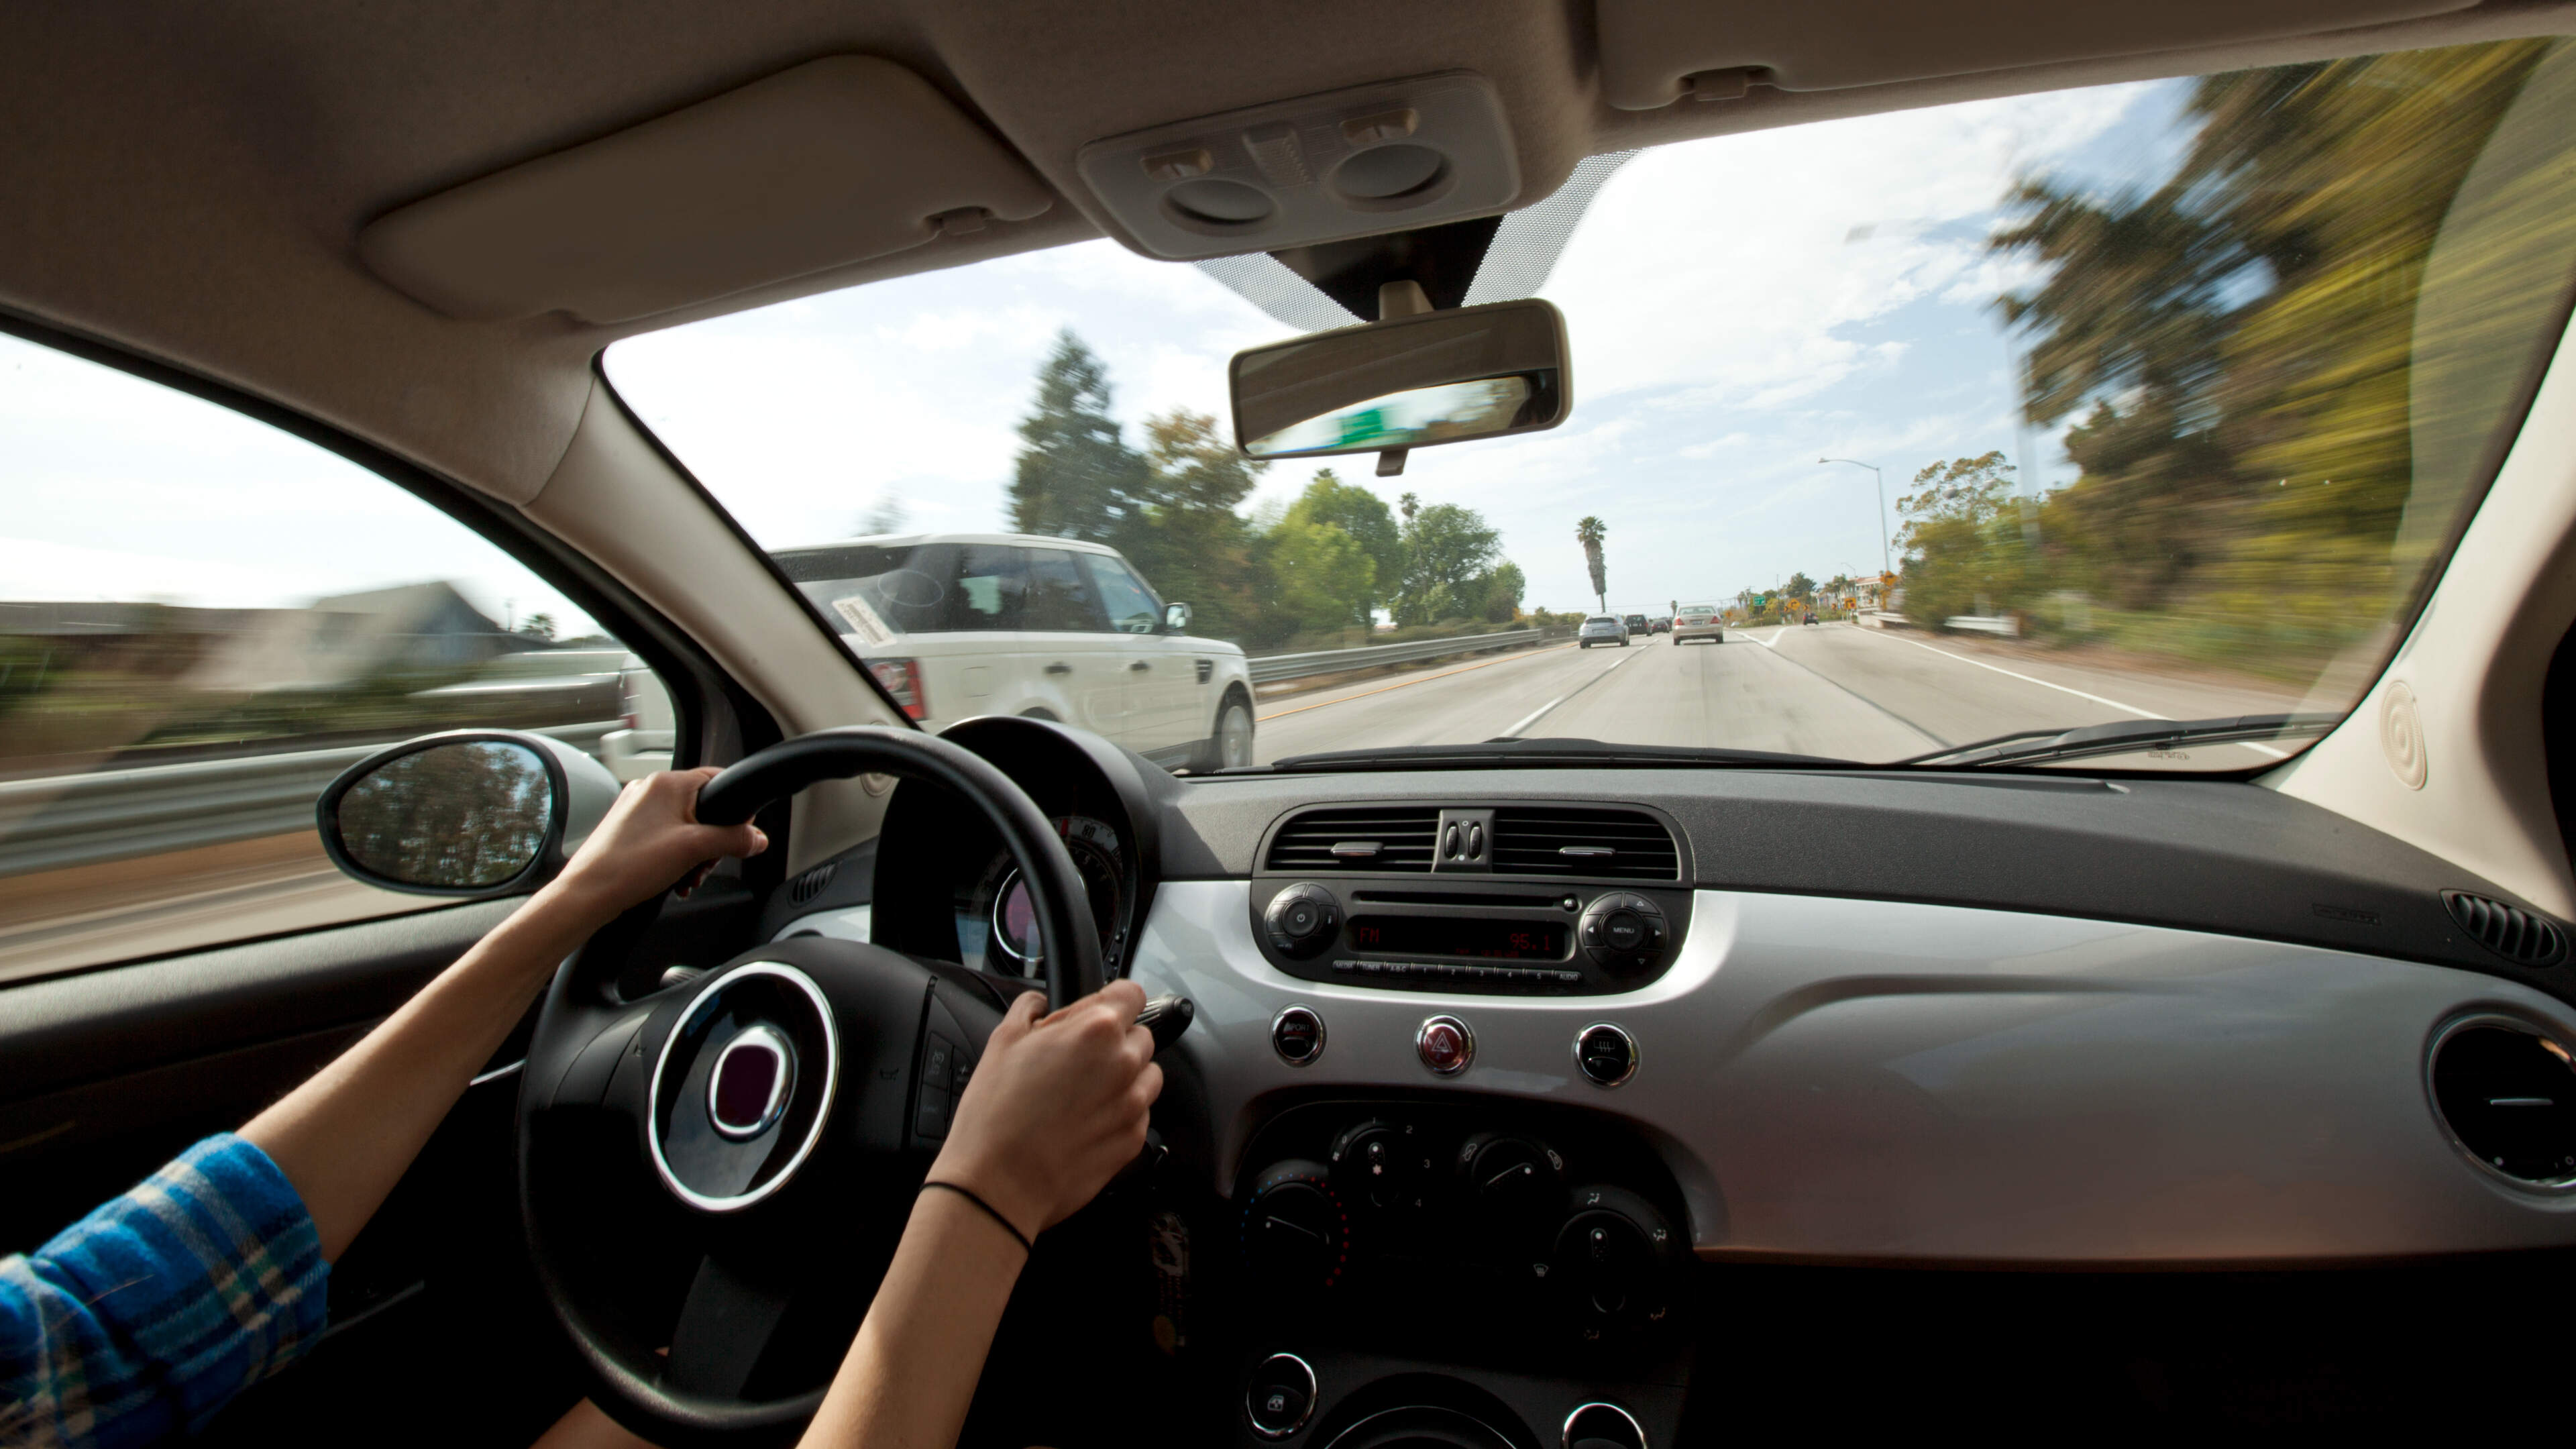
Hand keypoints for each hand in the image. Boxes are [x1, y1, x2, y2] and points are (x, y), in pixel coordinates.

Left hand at [542, 767, 767, 927]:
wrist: (587, 894)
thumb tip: (758, 838)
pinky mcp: (627, 829)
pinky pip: (664, 837)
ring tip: (686, 876)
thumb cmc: (628, 866)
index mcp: (666, 783)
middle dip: (711, 841)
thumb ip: (733, 840)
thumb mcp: (695, 850)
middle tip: (705, 864)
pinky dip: (674, 857)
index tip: (740, 833)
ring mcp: (636, 810)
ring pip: (684, 826)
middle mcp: (649, 790)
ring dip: (693, 854)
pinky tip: (672, 879)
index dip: (735, 809)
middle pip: (702, 808)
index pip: (718, 779)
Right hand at [929, 979, 1161, 1238]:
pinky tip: (1083, 1122)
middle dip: (1112, 1043)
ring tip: (1081, 1094)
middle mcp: (1124, 1063)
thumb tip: (1040, 1004)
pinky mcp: (1134, 1139)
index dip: (1110, 1001)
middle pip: (1139, 1036)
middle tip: (1074, 1062)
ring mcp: (1133, 1104)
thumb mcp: (1002, 1041)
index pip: (1130, 994)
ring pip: (1145, 1075)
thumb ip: (1030, 1010)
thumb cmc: (995, 1115)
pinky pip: (1139, 1113)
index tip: (1097, 1013)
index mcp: (1096, 1030)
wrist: (999, 1183)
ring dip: (1123, 1077)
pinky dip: (1119, 1113)